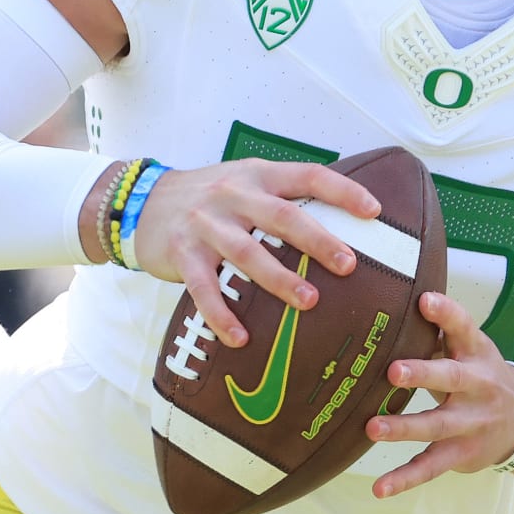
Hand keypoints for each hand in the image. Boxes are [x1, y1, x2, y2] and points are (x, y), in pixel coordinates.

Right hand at [129, 158, 379, 347]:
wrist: (140, 202)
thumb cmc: (210, 197)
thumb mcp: (245, 180)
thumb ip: (283, 196)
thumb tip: (343, 222)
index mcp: (258, 176)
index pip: (307, 176)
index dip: (342, 190)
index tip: (373, 212)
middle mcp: (233, 195)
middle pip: (281, 216)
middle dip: (317, 241)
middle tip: (348, 264)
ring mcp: (205, 225)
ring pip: (246, 252)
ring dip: (278, 279)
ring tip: (308, 301)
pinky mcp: (181, 255)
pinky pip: (203, 289)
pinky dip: (222, 314)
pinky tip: (240, 338)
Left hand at [366, 292, 513, 498]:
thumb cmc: (480, 374)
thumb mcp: (470, 349)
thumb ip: (437, 334)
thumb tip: (389, 309)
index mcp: (476, 353)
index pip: (463, 327)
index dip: (445, 313)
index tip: (424, 300)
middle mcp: (476, 386)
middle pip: (450, 378)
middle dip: (422, 374)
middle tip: (393, 371)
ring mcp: (470, 423)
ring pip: (436, 426)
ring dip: (404, 428)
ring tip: (372, 427)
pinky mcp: (461, 454)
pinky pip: (430, 467)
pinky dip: (404, 479)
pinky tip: (379, 488)